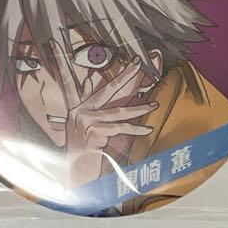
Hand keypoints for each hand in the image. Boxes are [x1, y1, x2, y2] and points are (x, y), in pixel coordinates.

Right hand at [52, 47, 158, 186]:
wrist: (74, 173)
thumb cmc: (79, 147)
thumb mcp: (80, 122)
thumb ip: (84, 99)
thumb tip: (89, 76)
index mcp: (78, 107)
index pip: (89, 83)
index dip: (99, 69)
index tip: (106, 54)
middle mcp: (80, 112)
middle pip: (108, 90)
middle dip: (125, 75)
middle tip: (138, 62)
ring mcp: (87, 123)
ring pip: (119, 112)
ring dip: (139, 109)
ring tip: (153, 104)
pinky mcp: (95, 135)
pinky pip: (120, 129)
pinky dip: (135, 130)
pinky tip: (147, 129)